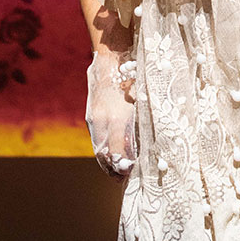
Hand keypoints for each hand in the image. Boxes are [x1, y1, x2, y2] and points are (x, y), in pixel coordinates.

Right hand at [85, 48, 137, 179]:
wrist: (110, 60)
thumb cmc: (133, 77)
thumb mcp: (142, 99)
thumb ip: (143, 122)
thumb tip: (149, 145)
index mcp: (118, 117)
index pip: (118, 152)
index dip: (124, 166)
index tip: (132, 173)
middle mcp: (103, 120)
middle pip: (105, 155)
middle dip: (115, 170)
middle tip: (126, 180)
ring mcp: (94, 119)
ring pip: (99, 149)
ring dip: (108, 164)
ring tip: (119, 174)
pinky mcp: (90, 117)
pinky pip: (96, 140)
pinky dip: (103, 152)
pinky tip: (111, 158)